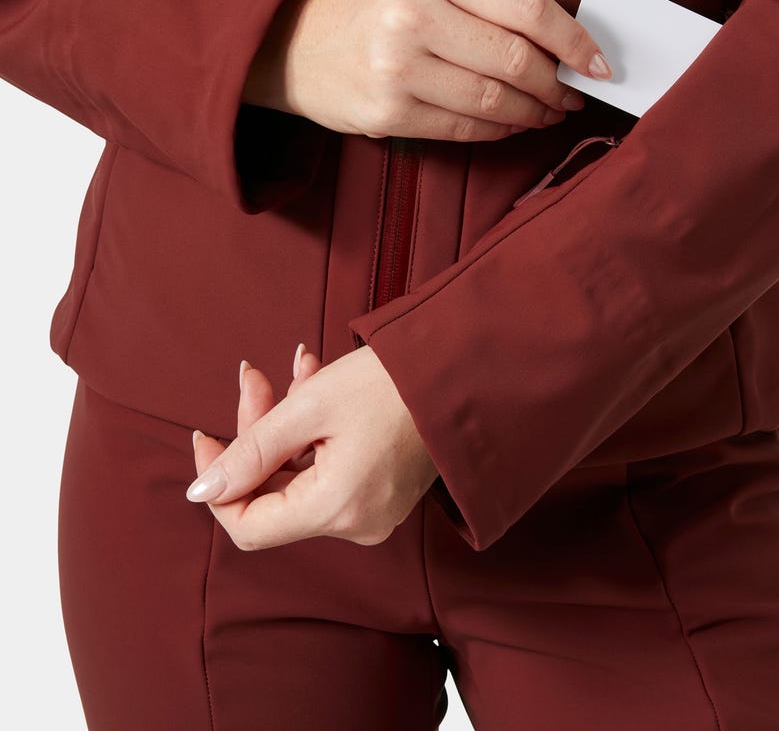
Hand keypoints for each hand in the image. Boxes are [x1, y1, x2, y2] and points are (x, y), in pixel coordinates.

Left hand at [186, 344, 438, 550]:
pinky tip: (314, 384)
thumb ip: (250, 452)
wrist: (463, 372)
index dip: (217, 485)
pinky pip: (327, 471)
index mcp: (336, 509)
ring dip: (285, 424)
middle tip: (255, 377)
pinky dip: (312, 434)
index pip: (248, 526)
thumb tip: (200, 491)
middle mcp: (355, 524)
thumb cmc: (391, 384)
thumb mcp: (310, 408)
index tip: (206, 437)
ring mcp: (371, 511)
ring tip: (295, 368)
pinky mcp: (382, 494)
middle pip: (274, 493)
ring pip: (299, 476)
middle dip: (256, 433)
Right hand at [241, 0, 612, 142]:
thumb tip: (563, 47)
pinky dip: (501, 131)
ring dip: (534, 113)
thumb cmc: (377, 12)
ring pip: (494, 102)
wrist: (296, 46)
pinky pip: (466, 129)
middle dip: (557, 85)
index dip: (574, 40)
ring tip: (547, 113)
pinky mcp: (388, 113)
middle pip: (515, 60)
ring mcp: (397, 69)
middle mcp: (413, 16)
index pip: (525, 6)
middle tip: (572, 95)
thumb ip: (487, 4)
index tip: (600, 64)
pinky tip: (512, 125)